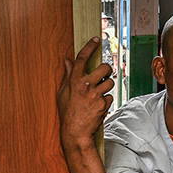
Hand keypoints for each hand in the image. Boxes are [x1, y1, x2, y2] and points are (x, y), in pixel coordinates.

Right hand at [57, 37, 113, 151]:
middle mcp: (85, 85)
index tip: (96, 40)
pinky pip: (110, 97)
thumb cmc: (67, 113)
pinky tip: (98, 106)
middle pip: (105, 67)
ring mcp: (95, 95)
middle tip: (104, 75)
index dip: (90, 46)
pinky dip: (106, 101)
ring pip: (110, 82)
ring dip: (107, 86)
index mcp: (74, 81)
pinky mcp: (103, 104)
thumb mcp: (63, 93)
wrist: (75, 132)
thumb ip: (67, 76)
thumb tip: (67, 61)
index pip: (82, 58)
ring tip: (98, 94)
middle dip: (107, 70)